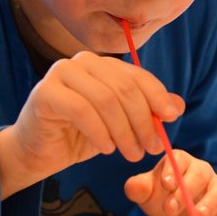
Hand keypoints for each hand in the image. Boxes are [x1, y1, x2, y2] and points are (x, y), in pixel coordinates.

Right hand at [0, 51, 183, 197]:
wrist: (39, 152)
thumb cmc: (80, 136)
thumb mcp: (121, 125)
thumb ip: (147, 112)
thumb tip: (177, 106)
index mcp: (102, 64)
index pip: (137, 76)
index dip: (157, 97)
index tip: (171, 119)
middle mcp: (82, 62)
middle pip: (124, 88)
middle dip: (142, 120)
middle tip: (151, 148)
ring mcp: (61, 73)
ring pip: (106, 100)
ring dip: (124, 131)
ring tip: (131, 154)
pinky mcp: (45, 92)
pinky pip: (82, 111)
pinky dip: (100, 132)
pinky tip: (107, 149)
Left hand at [124, 150, 216, 215]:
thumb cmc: (159, 197)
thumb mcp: (145, 194)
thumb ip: (137, 188)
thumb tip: (134, 187)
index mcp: (181, 162)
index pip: (180, 159)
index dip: (173, 170)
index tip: (165, 184)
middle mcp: (202, 171)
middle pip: (201, 174)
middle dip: (186, 191)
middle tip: (170, 209)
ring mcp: (216, 189)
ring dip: (211, 203)